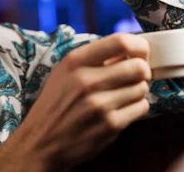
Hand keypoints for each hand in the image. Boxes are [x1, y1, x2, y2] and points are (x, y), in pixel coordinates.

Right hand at [0, 33, 150, 170]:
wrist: (41, 141)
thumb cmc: (56, 103)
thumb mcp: (65, 72)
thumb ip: (94, 58)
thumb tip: (130, 50)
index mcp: (74, 61)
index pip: (120, 42)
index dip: (139, 46)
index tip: (141, 52)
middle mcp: (86, 80)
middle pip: (138, 66)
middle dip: (142, 70)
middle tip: (135, 75)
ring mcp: (99, 104)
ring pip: (142, 87)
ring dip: (138, 89)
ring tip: (123, 94)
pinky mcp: (110, 125)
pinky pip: (141, 107)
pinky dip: (136, 107)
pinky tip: (121, 108)